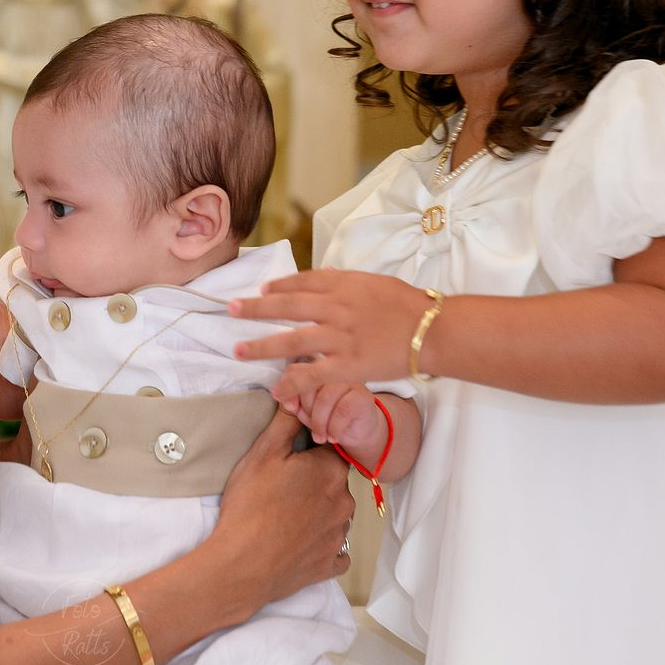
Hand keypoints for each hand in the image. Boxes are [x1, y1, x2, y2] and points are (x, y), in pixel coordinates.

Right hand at [206, 409, 353, 607]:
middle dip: (313, 480)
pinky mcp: (330, 563)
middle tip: (280, 487)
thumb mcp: (262, 453)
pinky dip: (321, 544)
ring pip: (335, 513)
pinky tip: (299, 542)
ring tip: (284, 516)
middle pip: (333, 481)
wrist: (242, 564)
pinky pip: (335, 549)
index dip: (308, 450)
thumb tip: (298, 401)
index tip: (288, 460)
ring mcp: (339, 535)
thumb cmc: (251, 505)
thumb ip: (286, 422)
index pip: (330, 448)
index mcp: (331, 470)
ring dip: (317, 511)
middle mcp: (345, 501)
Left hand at [229, 269, 427, 386]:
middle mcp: (337, 307)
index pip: (303, 281)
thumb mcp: (374, 282)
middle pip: (288, 306)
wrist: (433, 329)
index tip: (262, 289)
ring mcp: (341, 337)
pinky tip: (276, 389)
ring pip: (293, 339)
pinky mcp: (349, 364)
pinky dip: (293, 382)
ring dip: (262, 345)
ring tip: (239, 350)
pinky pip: (314, 374)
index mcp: (344, 284)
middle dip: (256, 308)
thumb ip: (344, 281)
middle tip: (231, 310)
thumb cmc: (408, 305)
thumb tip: (320, 276)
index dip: (279, 285)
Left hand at [284, 380, 387, 456]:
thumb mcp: (307, 411)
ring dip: (319, 422)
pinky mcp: (363, 397)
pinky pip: (342, 410)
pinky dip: (334, 427)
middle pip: (310, 383)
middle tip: (311, 426)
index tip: (290, 406)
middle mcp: (333, 371)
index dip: (288, 388)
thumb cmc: (331, 417)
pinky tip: (333, 437)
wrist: (360, 430)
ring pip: (325, 397)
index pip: (295, 370)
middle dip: (307, 409)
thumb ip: (294, 402)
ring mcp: (350, 381)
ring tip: (320, 436)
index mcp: (317, 370)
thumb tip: (280, 395)